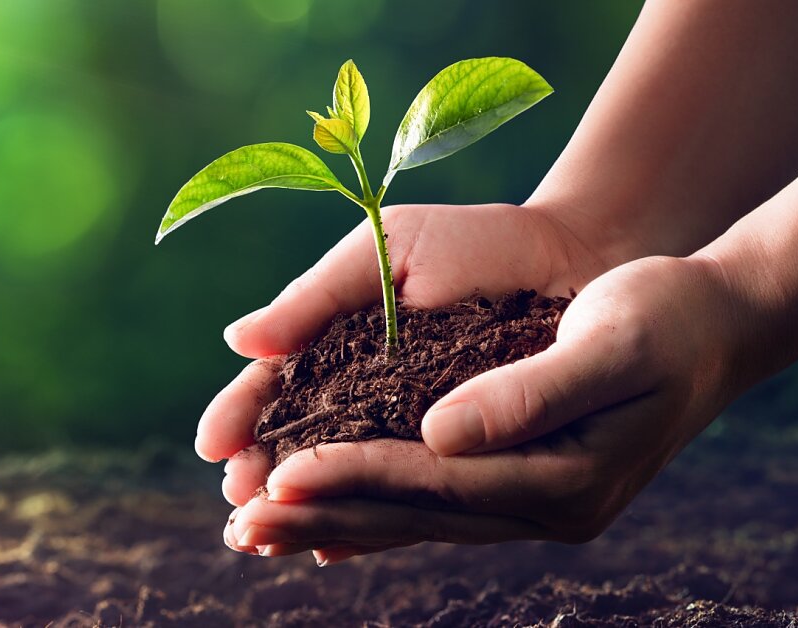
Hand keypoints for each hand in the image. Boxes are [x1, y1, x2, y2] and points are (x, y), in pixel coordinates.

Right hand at [197, 202, 627, 502]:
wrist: (584, 254)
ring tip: (263, 533)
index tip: (213, 444)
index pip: (276, 387)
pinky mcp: (466, 461)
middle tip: (235, 503)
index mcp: (336, 342)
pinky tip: (330, 548)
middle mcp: (367, 396)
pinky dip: (370, 522)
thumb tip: (241, 340)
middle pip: (301, 444)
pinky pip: (413, 499)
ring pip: (349, 479)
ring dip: (306, 509)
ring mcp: (414, 431)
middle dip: (264, 475)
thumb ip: (315, 298)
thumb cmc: (478, 242)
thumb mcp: (386, 253)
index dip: (243, 415)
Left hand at [226, 256, 750, 561]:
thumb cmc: (665, 318)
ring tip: (254, 532)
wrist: (717, 325)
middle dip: (321, 518)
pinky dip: (373, 518)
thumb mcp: (608, 343)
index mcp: (563, 481)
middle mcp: (544, 509)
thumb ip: (527, 394)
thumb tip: (438, 436)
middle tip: (238, 523)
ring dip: (332, 525)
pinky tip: (319, 531)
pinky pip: (431, 510)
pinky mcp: (518, 488)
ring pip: (413, 520)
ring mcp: (532, 506)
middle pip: (412, 516)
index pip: (434, 484)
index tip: (279, 475)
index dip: (352, 476)